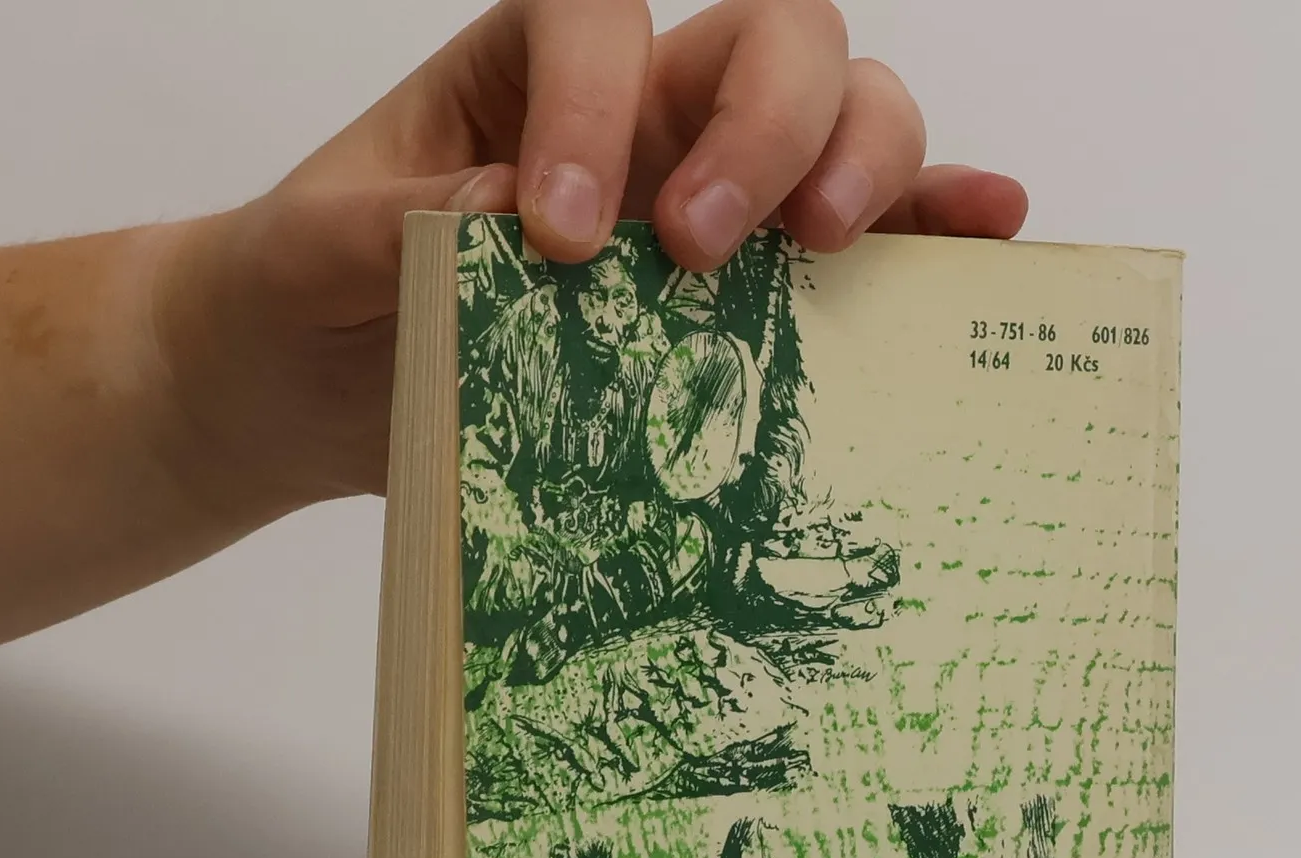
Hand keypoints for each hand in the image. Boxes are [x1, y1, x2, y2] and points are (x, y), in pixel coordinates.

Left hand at [153, 0, 1027, 515]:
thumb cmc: (318, 289)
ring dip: (861, 166)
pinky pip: (869, 234)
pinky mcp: (752, 284)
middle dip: (762, 130)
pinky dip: (934, 222)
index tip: (557, 236)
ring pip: (840, 111)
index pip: (602, 17)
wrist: (315, 379)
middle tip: (699, 254)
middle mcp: (647, 106)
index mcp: (535, 63)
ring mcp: (714, 186)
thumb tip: (513, 212)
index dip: (598, 109)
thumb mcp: (320, 251)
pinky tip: (985, 230)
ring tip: (826, 252)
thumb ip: (398, 223)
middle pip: (772, 38)